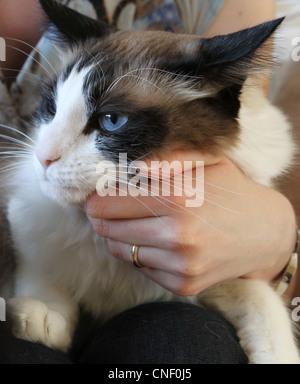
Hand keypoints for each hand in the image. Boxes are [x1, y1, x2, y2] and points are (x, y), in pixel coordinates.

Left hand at [85, 153, 295, 295]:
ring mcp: (182, 265)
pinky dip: (142, 255)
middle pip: (110, 230)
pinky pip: (142, 269)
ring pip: (122, 252)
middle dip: (102, 219)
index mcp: (179, 199)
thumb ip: (168, 157)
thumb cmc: (232, 191)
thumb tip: (129, 162)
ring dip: (120, 237)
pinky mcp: (185, 285)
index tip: (93, 198)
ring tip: (135, 224)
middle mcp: (178, 236)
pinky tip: (158, 242)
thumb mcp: (207, 161)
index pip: (111, 203)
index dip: (95, 200)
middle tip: (106, 210)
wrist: (266, 233)